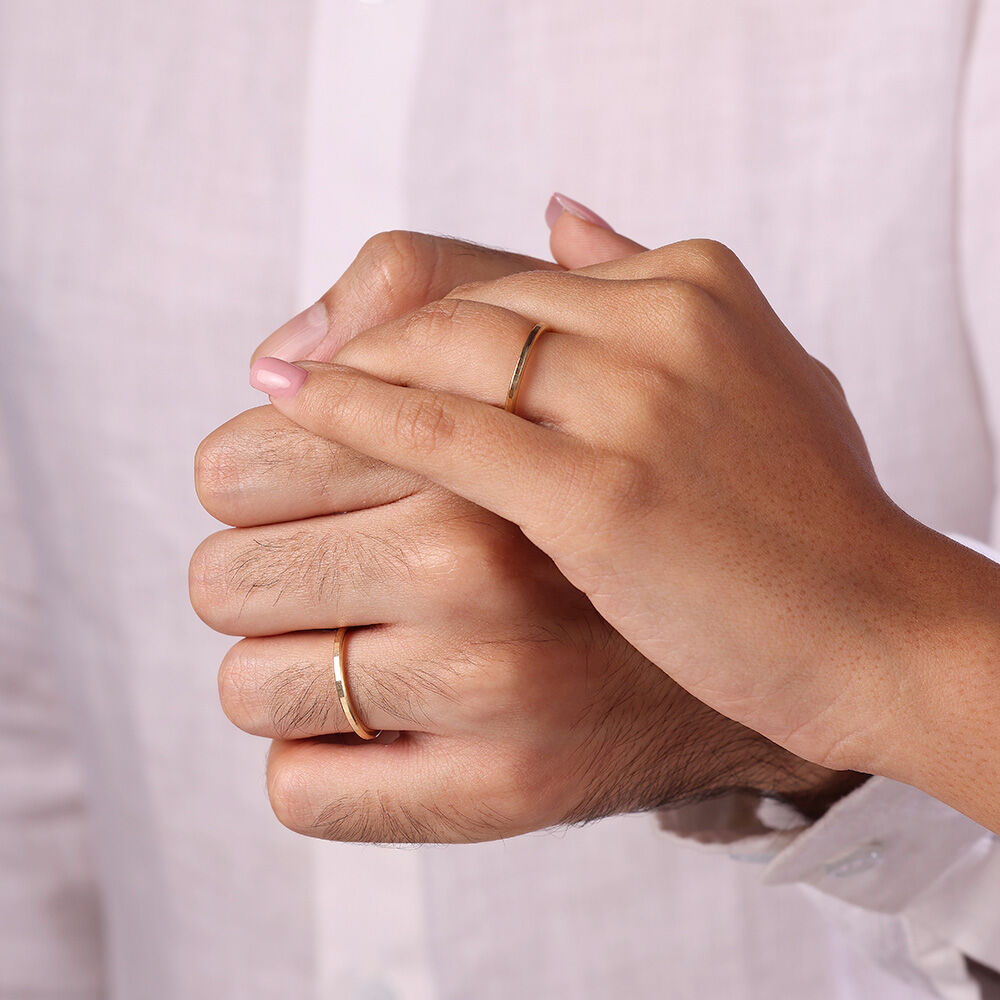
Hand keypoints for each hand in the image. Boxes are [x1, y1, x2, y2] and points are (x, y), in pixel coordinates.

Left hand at [251, 237, 999, 819]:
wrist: (876, 628)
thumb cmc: (806, 521)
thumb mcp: (751, 371)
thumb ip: (653, 286)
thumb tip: (562, 213)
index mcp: (693, 285)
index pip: (509, 277)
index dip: (413, 309)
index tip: (344, 344)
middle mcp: (663, 323)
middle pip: (464, 305)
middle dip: (362, 336)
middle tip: (285, 369)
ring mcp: (636, 404)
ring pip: (445, 356)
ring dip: (346, 375)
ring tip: (279, 396)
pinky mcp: (606, 494)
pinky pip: (449, 434)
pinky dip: (363, 417)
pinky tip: (303, 416)